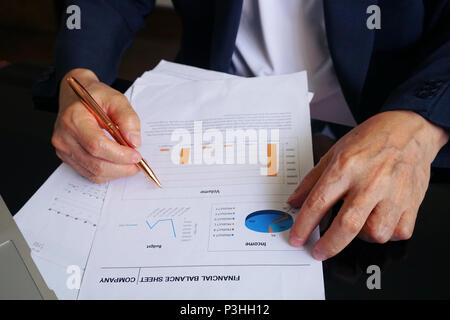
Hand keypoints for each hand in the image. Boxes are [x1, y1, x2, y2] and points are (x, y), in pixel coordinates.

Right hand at [52, 68, 141, 183]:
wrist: (75, 97)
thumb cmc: (95, 96)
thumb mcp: (116, 99)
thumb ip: (127, 118)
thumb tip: (134, 141)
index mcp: (73, 119)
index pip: (97, 145)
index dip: (119, 154)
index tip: (137, 155)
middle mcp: (64, 137)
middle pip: (96, 163)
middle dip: (122, 167)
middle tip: (139, 163)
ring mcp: (64, 149)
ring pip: (94, 172)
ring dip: (117, 172)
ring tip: (131, 163)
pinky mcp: (67, 157)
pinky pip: (90, 174)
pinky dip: (108, 173)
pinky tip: (118, 164)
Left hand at [288, 111, 448, 260]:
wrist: (409, 129)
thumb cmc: (371, 140)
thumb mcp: (334, 152)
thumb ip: (312, 180)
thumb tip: (294, 201)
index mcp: (346, 167)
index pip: (318, 202)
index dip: (304, 225)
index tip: (297, 238)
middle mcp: (370, 181)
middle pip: (348, 225)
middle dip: (329, 245)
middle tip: (318, 251)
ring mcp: (393, 193)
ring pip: (375, 233)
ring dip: (361, 237)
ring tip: (357, 223)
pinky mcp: (412, 202)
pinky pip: (398, 233)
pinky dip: (386, 233)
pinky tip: (379, 220)